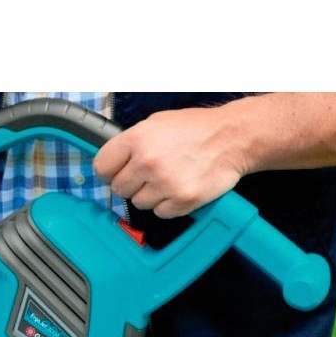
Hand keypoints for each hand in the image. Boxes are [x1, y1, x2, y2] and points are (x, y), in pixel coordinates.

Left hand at [93, 106, 248, 217]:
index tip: (116, 172)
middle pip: (118, 189)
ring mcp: (165, 183)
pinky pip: (160, 213)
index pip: (102, 167)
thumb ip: (131, 143)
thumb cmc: (195, 129)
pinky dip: (168, 205)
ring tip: (169, 178)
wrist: (233, 138)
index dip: (109, 171)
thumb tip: (112, 162)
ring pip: (138, 203)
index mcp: (137, 138)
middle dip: (131, 184)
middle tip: (150, 175)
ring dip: (151, 195)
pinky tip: (179, 187)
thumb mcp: (156, 123)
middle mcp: (148, 161)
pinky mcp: (181, 200)